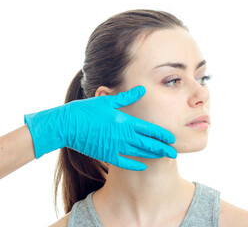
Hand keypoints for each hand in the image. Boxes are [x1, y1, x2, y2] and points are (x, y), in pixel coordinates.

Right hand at [24, 86, 176, 170]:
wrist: (66, 125)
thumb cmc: (87, 110)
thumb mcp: (108, 100)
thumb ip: (128, 97)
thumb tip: (142, 88)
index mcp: (125, 121)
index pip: (149, 129)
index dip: (162, 134)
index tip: (172, 138)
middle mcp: (123, 135)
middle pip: (148, 143)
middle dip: (162, 148)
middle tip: (174, 152)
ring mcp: (115, 147)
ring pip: (139, 153)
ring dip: (152, 155)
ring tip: (163, 157)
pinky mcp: (106, 155)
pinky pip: (124, 162)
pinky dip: (134, 164)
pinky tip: (143, 167)